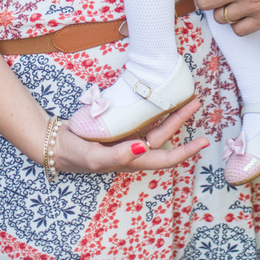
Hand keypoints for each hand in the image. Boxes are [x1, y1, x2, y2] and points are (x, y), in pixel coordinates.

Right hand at [54, 99, 207, 173]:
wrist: (56, 142)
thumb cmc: (76, 155)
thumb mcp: (95, 158)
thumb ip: (118, 156)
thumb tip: (142, 147)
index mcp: (132, 161)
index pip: (164, 158)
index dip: (185, 152)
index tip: (203, 142)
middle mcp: (134, 149)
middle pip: (163, 135)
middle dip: (180, 120)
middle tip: (195, 102)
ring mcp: (127, 136)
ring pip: (154, 124)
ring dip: (170, 113)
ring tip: (184, 98)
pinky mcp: (119, 125)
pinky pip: (141, 116)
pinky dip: (152, 108)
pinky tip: (158, 97)